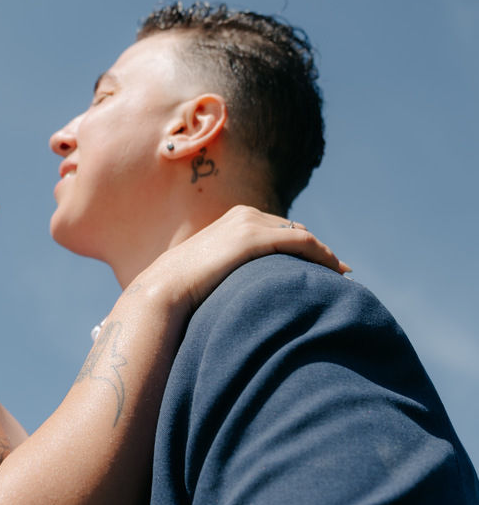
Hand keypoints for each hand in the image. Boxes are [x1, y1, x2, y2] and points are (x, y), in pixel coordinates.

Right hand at [141, 205, 348, 312]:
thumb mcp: (208, 273)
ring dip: (324, 254)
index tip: (320, 266)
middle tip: (338, 272)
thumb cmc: (181, 290)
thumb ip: (227, 270)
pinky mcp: (254, 238)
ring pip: (301, 235)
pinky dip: (322, 255)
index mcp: (234, 219)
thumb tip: (237, 289)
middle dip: (316, 250)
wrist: (164, 290)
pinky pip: (301, 242)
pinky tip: (336, 273)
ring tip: (341, 275)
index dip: (302, 247)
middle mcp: (244, 214)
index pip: (278, 228)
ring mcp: (249, 223)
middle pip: (293, 229)